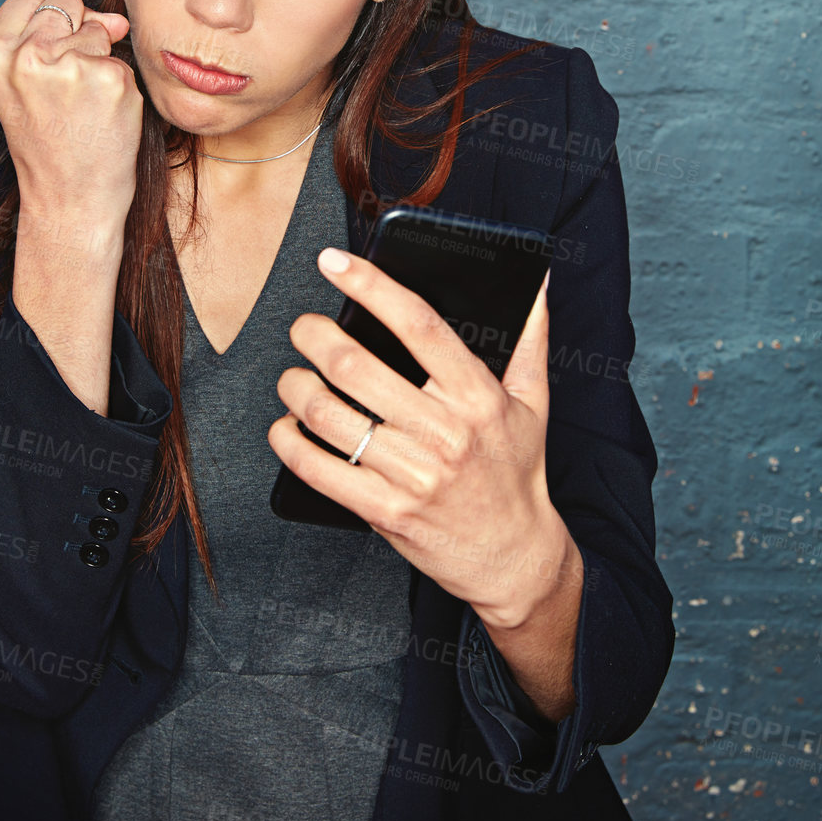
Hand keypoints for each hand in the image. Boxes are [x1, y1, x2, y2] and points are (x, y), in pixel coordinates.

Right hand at [0, 0, 142, 237]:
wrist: (69, 202)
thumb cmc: (49, 145)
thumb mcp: (26, 88)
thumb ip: (55, 39)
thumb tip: (117, 20)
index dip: (48, 21)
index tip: (48, 54)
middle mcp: (27, 54)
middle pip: (67, 4)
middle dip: (77, 32)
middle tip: (68, 88)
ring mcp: (69, 64)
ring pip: (99, 30)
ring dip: (100, 62)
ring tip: (83, 107)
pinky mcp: (109, 78)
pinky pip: (123, 62)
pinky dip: (120, 87)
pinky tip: (104, 118)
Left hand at [269, 249, 575, 629]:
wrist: (516, 559)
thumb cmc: (517, 473)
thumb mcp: (534, 404)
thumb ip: (530, 340)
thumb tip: (535, 285)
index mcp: (477, 396)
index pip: (418, 325)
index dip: (372, 286)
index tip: (336, 261)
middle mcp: (444, 433)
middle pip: (357, 367)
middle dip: (314, 336)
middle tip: (304, 327)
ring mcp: (413, 475)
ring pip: (329, 417)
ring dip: (295, 387)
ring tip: (293, 376)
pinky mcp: (386, 512)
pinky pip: (319, 470)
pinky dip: (289, 443)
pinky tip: (286, 427)